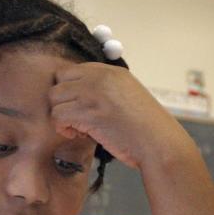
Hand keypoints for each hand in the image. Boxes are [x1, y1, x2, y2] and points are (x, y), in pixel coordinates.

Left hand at [49, 63, 193, 171]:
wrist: (159, 143)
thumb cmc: (147, 129)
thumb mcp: (128, 97)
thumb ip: (106, 90)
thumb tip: (81, 97)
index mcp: (110, 71)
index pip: (71, 71)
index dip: (71, 92)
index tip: (82, 108)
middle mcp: (99, 76)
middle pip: (58, 81)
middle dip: (63, 102)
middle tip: (78, 120)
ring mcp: (92, 92)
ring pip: (54, 99)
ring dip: (62, 116)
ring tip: (80, 129)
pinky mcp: (87, 112)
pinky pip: (57, 116)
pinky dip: (64, 129)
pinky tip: (81, 135)